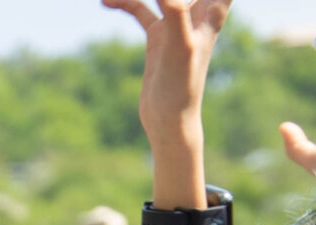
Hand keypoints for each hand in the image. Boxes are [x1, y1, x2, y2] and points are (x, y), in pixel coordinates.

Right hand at [101, 0, 231, 145]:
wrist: (169, 121)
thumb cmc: (183, 86)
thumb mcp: (179, 45)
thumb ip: (174, 11)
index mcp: (211, 9)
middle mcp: (196, 10)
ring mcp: (175, 20)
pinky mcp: (157, 34)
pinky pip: (138, 8)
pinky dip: (123, 2)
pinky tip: (104, 1)